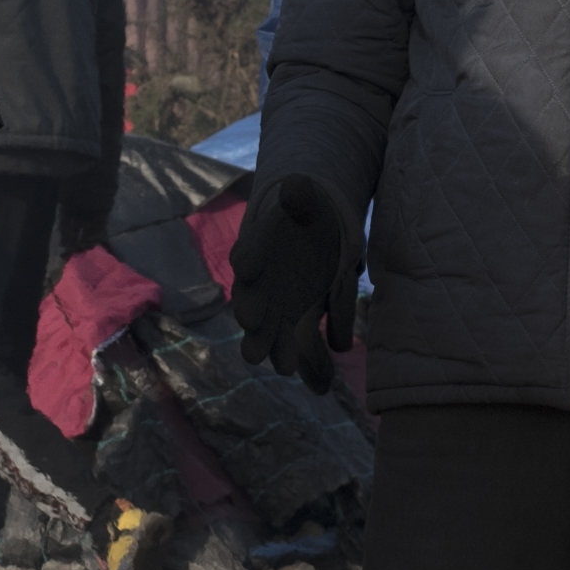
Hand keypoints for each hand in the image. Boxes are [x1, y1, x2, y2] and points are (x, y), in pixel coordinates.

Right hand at [232, 173, 359, 390]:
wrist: (306, 232)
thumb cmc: (301, 214)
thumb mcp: (303, 199)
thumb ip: (298, 196)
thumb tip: (297, 184)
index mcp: (257, 248)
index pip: (248, 253)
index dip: (249, 258)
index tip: (246, 265)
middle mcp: (260, 286)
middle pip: (252, 303)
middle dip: (253, 316)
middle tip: (254, 323)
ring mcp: (279, 309)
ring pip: (274, 334)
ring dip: (279, 350)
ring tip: (287, 367)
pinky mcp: (304, 324)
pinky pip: (306, 347)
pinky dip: (314, 366)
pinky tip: (323, 385)